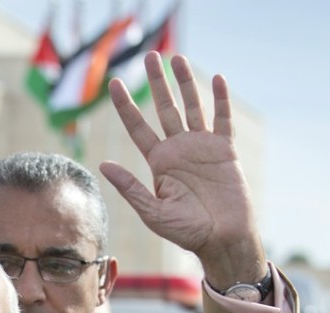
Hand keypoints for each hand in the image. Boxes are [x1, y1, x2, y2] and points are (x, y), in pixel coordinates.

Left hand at [99, 52, 265, 289]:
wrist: (222, 239)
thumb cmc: (187, 231)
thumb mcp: (153, 212)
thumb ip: (131, 187)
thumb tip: (105, 164)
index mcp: (158, 163)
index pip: (138, 127)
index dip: (126, 106)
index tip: (114, 83)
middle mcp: (178, 150)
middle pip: (164, 108)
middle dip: (156, 83)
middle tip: (149, 56)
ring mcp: (202, 147)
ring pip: (192, 107)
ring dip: (185, 83)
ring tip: (176, 59)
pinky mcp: (224, 151)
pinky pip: (222, 120)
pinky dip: (220, 100)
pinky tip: (216, 80)